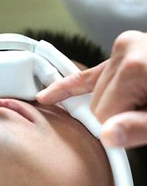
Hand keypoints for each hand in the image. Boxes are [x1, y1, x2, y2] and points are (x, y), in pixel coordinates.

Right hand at [37, 31, 146, 147]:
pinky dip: (68, 86)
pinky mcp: (119, 52)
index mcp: (133, 66)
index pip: (103, 114)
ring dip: (109, 107)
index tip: (123, 136)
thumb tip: (108, 136)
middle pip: (96, 104)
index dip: (114, 130)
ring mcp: (121, 49)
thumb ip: (136, 127)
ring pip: (93, 95)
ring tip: (137, 105)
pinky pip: (86, 75)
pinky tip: (47, 95)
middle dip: (112, 118)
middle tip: (135, 120)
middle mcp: (124, 52)